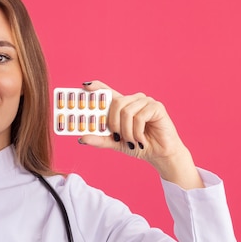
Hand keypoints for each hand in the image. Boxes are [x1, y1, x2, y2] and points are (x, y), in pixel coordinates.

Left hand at [77, 80, 202, 188]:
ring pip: (127, 111)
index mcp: (122, 106)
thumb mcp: (115, 143)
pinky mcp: (156, 106)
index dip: (97, 87)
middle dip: (113, 123)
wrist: (159, 154)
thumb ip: (99, 139)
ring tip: (132, 141)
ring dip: (127, 131)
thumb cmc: (137, 145)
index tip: (85, 86)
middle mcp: (133, 100)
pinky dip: (137, 132)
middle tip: (117, 136)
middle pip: (116, 103)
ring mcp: (145, 101)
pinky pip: (140, 117)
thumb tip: (81, 138)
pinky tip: (141, 139)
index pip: (108, 92)